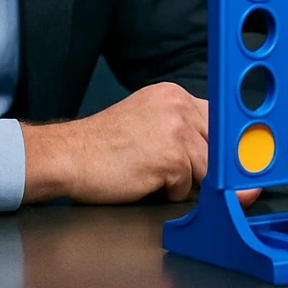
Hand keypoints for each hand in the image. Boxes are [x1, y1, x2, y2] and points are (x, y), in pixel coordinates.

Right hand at [22, 81, 209, 204]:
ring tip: (151, 172)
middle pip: (218, 144)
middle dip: (205, 164)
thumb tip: (218, 153)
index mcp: (173, 94)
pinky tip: (143, 181)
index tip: (220, 160)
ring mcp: (177, 131)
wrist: (67, 155)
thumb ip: (180, 128)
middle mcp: (178, 106)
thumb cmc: (101, 145)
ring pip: (206, 169)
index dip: (218, 144)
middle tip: (175, 170)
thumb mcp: (147, 120)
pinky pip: (186, 188)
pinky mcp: (172, 158)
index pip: (217, 120)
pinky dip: (167, 193)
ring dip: (183, 180)